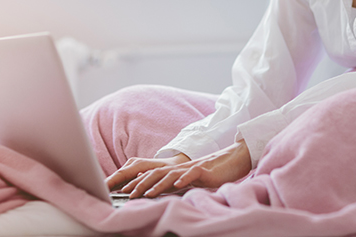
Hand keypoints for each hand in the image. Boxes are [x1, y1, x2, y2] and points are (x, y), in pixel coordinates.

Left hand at [111, 140, 251, 198]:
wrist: (231, 160)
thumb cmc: (211, 174)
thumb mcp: (189, 181)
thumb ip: (174, 185)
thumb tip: (158, 192)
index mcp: (175, 172)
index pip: (152, 176)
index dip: (138, 183)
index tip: (124, 191)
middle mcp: (180, 169)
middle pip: (156, 174)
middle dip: (141, 184)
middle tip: (128, 194)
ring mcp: (191, 168)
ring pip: (171, 174)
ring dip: (158, 184)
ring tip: (147, 193)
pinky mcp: (204, 170)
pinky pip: (192, 174)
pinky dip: (184, 179)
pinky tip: (178, 184)